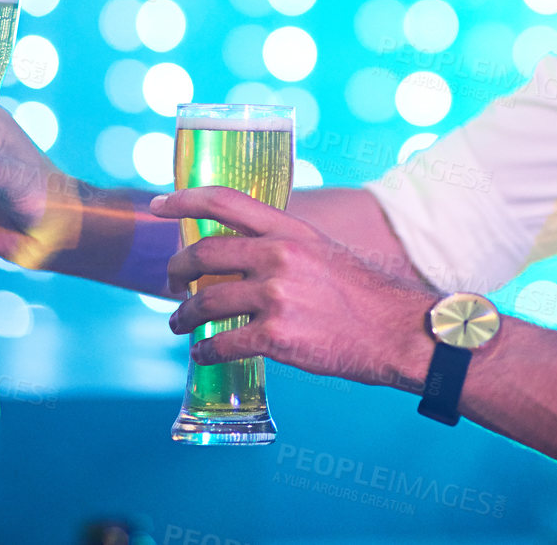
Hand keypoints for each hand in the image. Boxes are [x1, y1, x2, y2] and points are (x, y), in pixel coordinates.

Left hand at [150, 186, 438, 389]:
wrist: (397, 332)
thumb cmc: (365, 296)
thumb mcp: (324, 252)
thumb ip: (286, 248)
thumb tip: (248, 254)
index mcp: (291, 230)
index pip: (225, 201)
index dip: (185, 199)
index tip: (159, 205)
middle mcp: (279, 256)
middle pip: (204, 254)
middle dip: (177, 271)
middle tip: (172, 283)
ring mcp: (275, 296)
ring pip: (206, 303)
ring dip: (184, 317)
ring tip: (179, 325)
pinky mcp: (275, 336)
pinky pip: (221, 344)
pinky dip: (205, 352)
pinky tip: (203, 356)